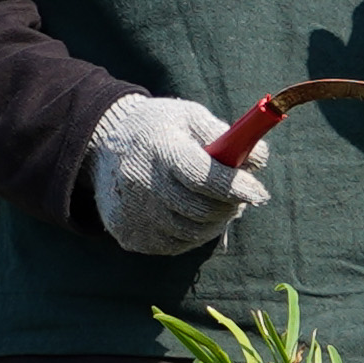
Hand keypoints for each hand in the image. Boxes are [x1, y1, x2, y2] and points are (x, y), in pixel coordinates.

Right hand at [88, 92, 269, 254]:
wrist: (104, 145)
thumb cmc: (161, 129)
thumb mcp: (191, 117)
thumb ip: (227, 135)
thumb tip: (258, 161)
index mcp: (159, 148)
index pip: (202, 176)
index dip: (235, 187)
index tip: (259, 192)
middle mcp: (140, 182)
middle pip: (199, 210)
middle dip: (229, 207)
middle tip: (241, 198)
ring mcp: (132, 213)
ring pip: (191, 232)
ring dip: (213, 222)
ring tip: (217, 204)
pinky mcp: (129, 236)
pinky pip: (175, 245)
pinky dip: (192, 233)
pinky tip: (191, 214)